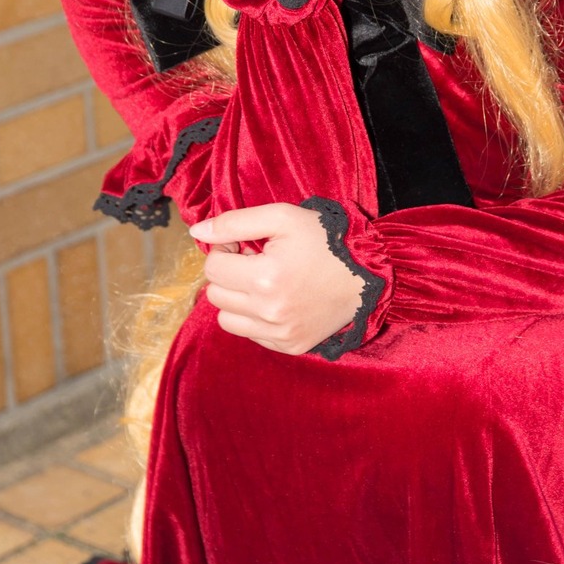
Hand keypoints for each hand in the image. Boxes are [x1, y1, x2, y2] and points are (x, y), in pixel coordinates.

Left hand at [191, 203, 363, 355]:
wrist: (367, 274)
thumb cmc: (325, 240)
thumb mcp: (282, 217)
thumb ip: (235, 222)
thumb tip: (197, 232)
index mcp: (265, 278)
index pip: (212, 268)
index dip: (224, 251)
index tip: (244, 245)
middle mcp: (269, 311)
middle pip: (215, 295)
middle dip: (229, 275)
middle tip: (255, 262)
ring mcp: (280, 333)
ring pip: (227, 319)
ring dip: (236, 299)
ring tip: (262, 283)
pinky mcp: (289, 346)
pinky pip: (250, 335)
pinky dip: (255, 318)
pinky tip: (276, 301)